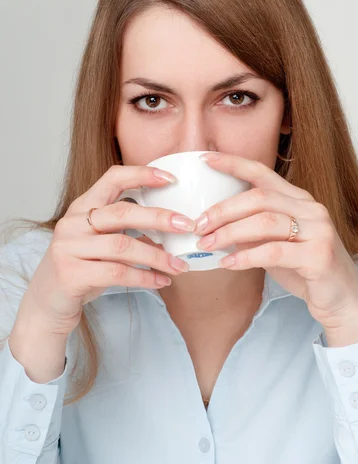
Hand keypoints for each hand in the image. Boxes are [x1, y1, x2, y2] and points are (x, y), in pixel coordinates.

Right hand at [20, 164, 193, 335]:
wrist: (46, 306)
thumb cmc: (81, 269)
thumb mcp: (100, 243)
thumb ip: (126, 230)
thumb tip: (171, 226)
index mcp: (82, 207)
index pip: (112, 178)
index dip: (142, 175)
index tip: (171, 179)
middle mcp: (73, 222)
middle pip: (123, 212)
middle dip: (160, 218)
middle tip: (187, 225)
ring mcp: (69, 247)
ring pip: (123, 246)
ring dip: (157, 256)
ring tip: (180, 266)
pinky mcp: (71, 274)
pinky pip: (117, 273)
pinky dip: (144, 278)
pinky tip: (161, 281)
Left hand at [195, 152, 357, 341]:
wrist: (341, 300)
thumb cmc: (304, 269)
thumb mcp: (274, 244)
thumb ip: (251, 231)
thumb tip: (213, 225)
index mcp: (298, 199)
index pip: (263, 173)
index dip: (234, 164)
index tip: (205, 159)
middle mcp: (311, 209)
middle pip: (259, 197)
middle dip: (223, 210)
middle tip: (198, 224)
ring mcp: (318, 230)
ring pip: (265, 221)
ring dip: (229, 233)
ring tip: (206, 244)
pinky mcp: (320, 255)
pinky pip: (274, 252)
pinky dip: (246, 257)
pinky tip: (227, 263)